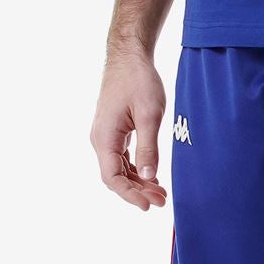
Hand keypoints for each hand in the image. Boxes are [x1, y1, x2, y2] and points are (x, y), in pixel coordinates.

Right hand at [92, 48, 168, 209]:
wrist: (128, 57)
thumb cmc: (138, 81)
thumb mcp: (150, 115)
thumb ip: (148, 148)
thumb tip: (149, 177)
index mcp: (105, 138)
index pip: (113, 178)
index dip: (130, 195)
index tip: (148, 206)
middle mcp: (101, 140)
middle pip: (115, 177)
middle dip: (137, 191)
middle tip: (162, 201)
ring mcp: (106, 136)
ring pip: (119, 169)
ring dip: (138, 182)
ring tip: (161, 192)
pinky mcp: (113, 131)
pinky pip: (122, 158)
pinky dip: (136, 169)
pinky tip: (152, 176)